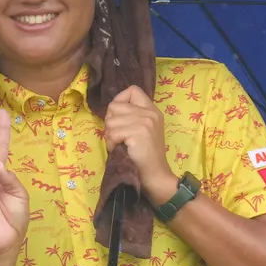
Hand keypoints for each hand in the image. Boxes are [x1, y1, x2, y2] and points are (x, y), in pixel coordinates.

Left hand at [104, 85, 177, 203]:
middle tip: (118, 137)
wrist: (155, 175)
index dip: (119, 100)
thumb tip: (111, 111)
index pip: (132, 90)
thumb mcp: (143, 130)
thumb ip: (132, 116)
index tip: (118, 117)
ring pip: (110, 120)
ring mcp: (145, 121)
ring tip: (120, 145)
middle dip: (110, 122)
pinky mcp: (138, 132)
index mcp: (152, 110)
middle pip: (115, 106)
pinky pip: (112, 133)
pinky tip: (120, 149)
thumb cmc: (145, 156)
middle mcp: (150, 113)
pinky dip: (111, 143)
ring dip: (110, 135)